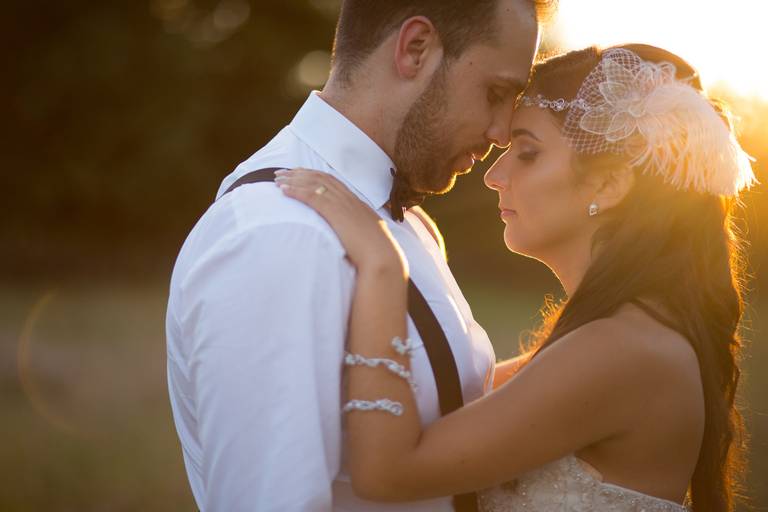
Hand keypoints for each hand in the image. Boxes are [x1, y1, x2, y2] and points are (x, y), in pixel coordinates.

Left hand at [276, 168, 407, 276]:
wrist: (382, 257)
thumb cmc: (376, 253)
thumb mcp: (366, 236)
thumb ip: (357, 231)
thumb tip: (351, 236)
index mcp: (356, 203)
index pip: (332, 181)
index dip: (313, 175)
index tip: (298, 173)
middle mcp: (349, 199)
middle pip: (320, 178)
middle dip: (299, 173)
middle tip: (281, 172)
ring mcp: (342, 204)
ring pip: (314, 184)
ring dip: (293, 180)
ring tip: (277, 179)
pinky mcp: (335, 212)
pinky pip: (311, 196)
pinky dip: (296, 191)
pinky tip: (284, 191)